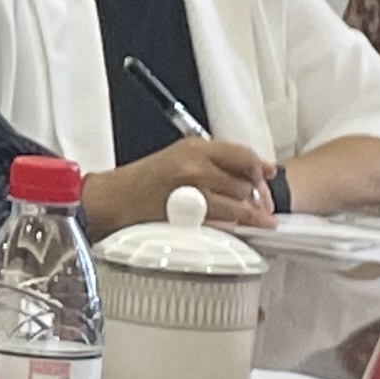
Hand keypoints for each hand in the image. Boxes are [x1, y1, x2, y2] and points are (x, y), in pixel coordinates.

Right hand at [81, 141, 274, 232]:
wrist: (112, 200)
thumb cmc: (140, 183)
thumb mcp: (176, 159)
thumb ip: (212, 162)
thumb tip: (248, 172)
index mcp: (195, 148)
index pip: (243, 155)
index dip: (260, 168)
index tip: (267, 177)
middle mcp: (196, 165)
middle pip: (246, 180)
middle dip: (257, 195)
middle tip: (261, 207)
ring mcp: (193, 190)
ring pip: (240, 202)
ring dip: (250, 213)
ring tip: (256, 222)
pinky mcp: (189, 215)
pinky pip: (225, 222)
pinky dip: (236, 226)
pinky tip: (238, 229)